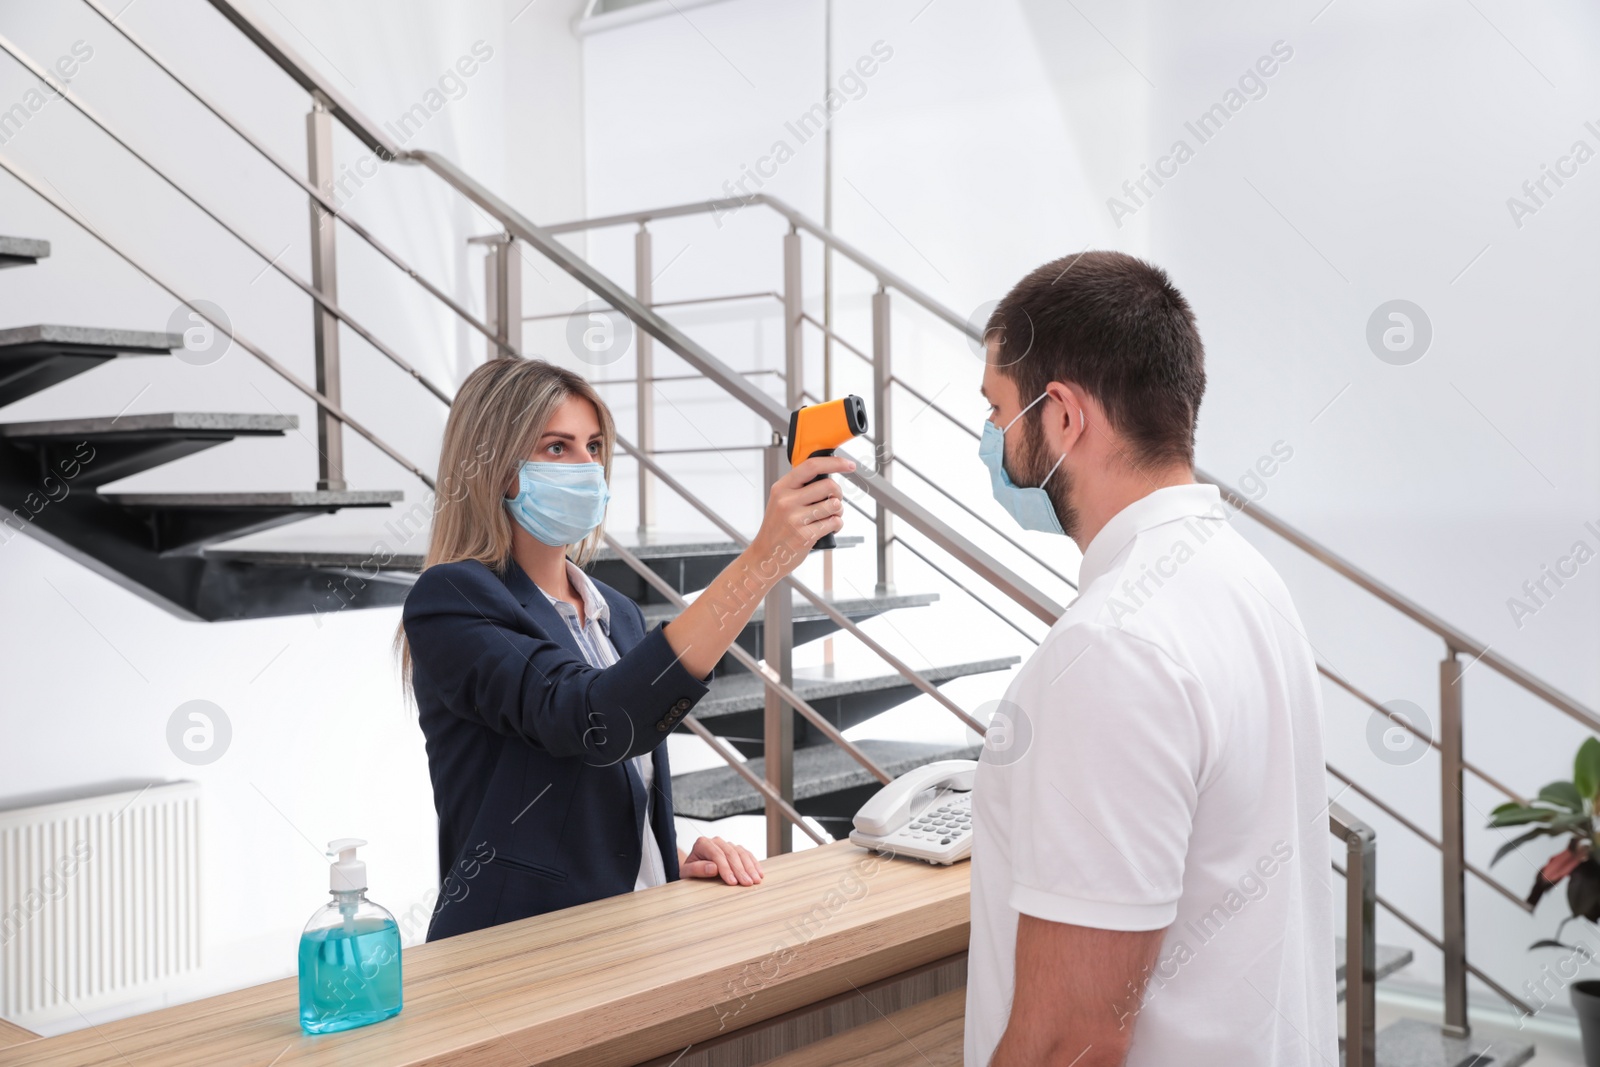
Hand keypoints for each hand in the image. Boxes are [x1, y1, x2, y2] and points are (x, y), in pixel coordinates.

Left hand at [680, 835, 763, 885]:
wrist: (692, 869)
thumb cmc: (689, 872)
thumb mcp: (686, 873)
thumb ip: (697, 869)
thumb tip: (713, 868)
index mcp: (702, 844)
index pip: (717, 855)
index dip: (726, 869)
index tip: (732, 882)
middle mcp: (716, 841)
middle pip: (731, 854)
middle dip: (740, 870)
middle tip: (747, 883)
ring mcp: (726, 844)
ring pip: (741, 853)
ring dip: (750, 867)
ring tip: (756, 880)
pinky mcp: (735, 849)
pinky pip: (747, 854)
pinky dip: (754, 863)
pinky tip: (759, 873)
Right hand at [746, 454, 853, 579]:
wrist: (765, 555)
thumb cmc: (777, 527)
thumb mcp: (780, 500)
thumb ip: (799, 487)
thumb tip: (829, 472)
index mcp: (781, 488)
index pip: (811, 466)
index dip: (835, 463)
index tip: (849, 465)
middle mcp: (787, 501)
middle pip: (829, 485)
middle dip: (838, 493)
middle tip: (834, 501)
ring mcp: (795, 519)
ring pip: (835, 505)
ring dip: (839, 511)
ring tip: (829, 516)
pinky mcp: (805, 536)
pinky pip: (835, 523)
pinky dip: (837, 524)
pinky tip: (828, 528)